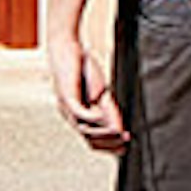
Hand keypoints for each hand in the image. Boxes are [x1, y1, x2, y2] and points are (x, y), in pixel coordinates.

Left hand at [49, 23, 123, 153]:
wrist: (65, 43)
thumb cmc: (81, 66)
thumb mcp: (99, 90)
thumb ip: (106, 109)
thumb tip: (119, 130)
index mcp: (76, 115)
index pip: (93, 140)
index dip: (109, 146)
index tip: (125, 147)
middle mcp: (69, 115)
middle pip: (90, 140)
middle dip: (109, 144)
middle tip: (125, 144)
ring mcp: (66, 107)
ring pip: (86, 131)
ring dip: (105, 134)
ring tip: (120, 133)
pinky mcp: (66, 96)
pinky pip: (80, 114)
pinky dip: (95, 119)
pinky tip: (106, 117)